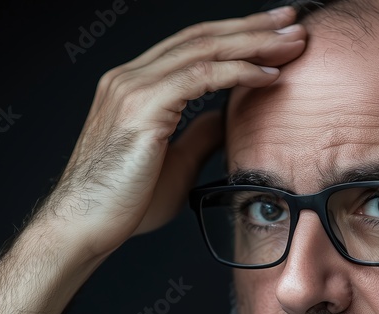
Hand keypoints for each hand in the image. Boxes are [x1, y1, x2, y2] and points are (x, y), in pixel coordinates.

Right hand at [39, 6, 306, 256]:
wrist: (84, 226)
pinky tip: (269, 74)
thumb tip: (223, 117)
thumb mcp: (175, 161)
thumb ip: (197, 133)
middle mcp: (130, 77)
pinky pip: (200, 75)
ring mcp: (132, 87)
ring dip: (254, 41)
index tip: (275, 34)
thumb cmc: (123, 203)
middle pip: (202, 37)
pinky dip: (239, 71)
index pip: (193, 46)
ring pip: (204, 48)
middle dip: (253, 27)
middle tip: (294, 21)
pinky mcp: (141, 105)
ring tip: (293, 40)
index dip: (237, 35)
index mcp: (134, 86)